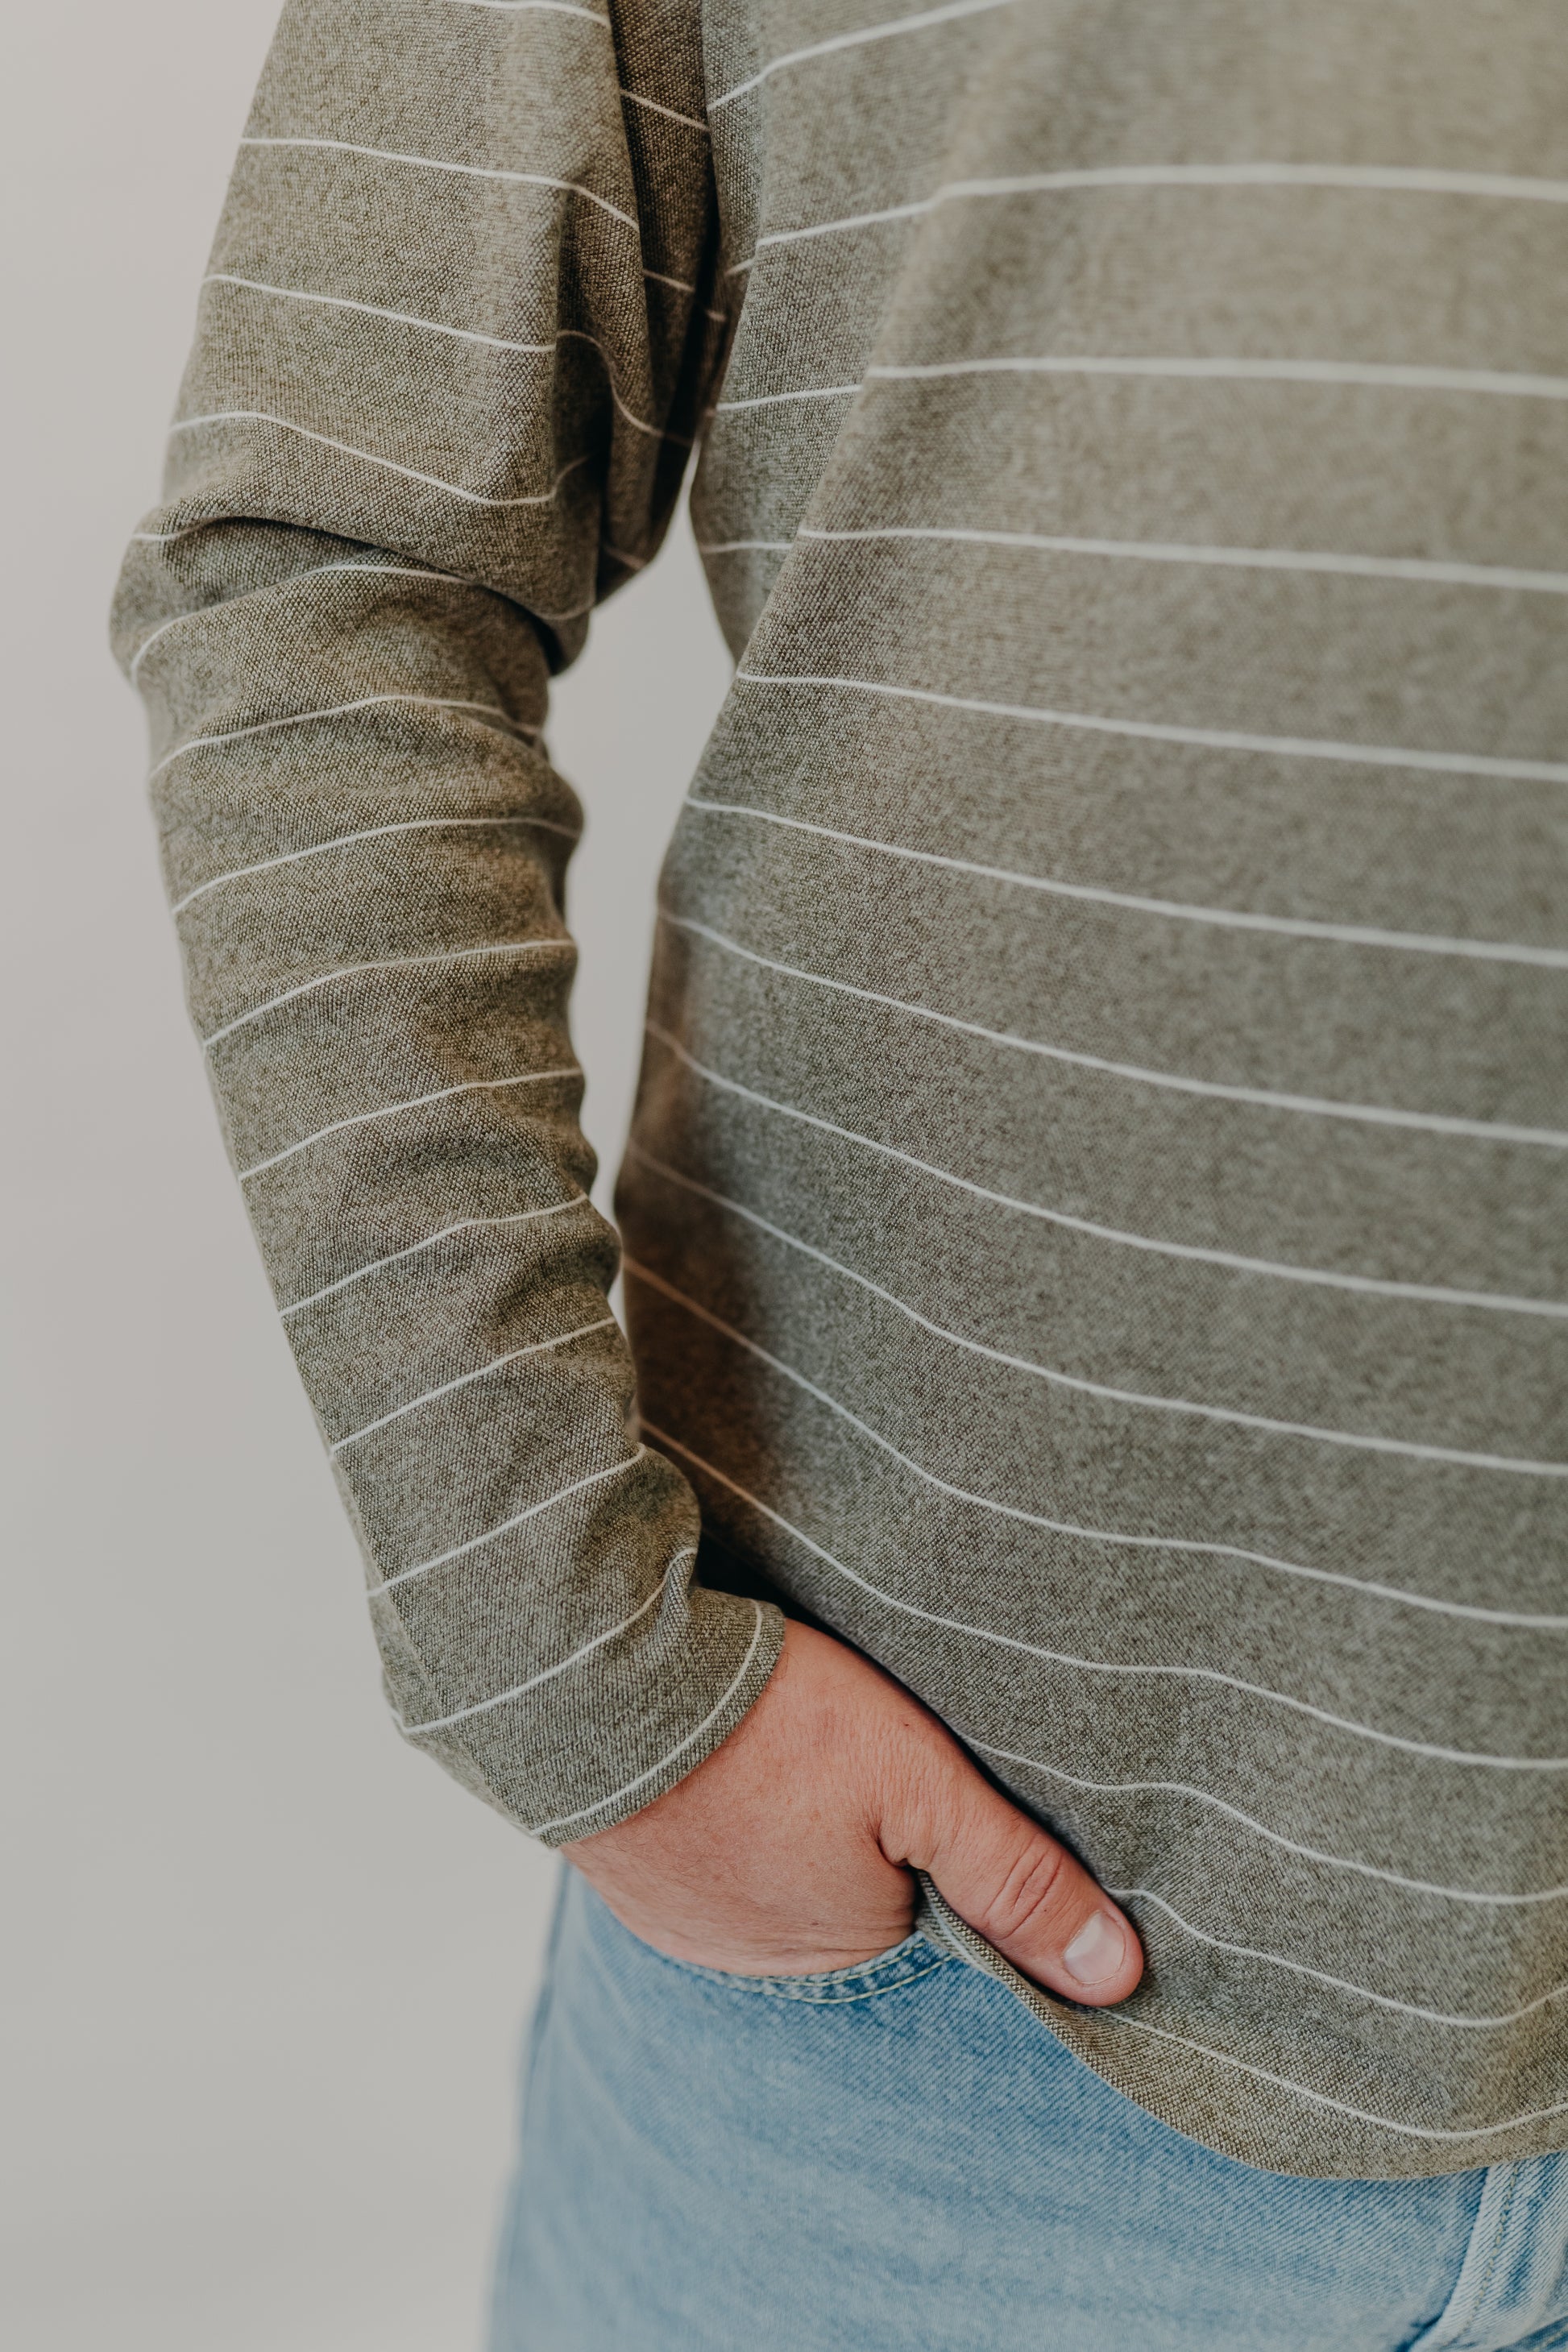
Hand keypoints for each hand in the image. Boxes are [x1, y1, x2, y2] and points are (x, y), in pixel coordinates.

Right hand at [565, 1618, 1142, 2004]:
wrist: (587, 1673)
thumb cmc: (765, 1726)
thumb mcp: (919, 1782)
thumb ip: (1016, 1874)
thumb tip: (1118, 1978)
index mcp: (840, 1956)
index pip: (932, 1926)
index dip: (950, 1855)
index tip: (947, 1795)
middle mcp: (757, 1964)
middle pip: (852, 1905)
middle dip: (869, 1847)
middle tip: (864, 1759)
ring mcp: (682, 1920)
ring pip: (776, 1879)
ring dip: (793, 1830)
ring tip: (799, 1752)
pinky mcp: (626, 1866)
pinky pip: (705, 1856)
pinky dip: (728, 1815)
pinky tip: (735, 1760)